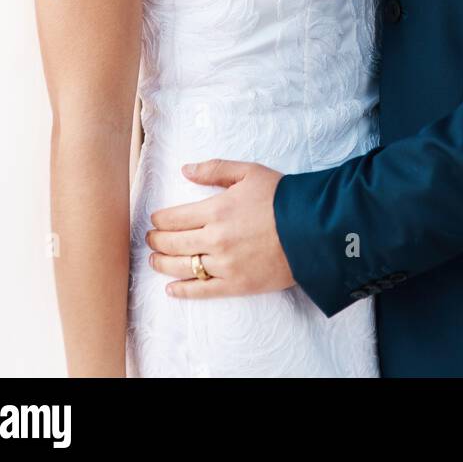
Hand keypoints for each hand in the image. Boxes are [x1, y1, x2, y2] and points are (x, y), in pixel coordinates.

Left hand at [145, 159, 294, 298]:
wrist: (312, 228)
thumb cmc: (281, 196)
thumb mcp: (248, 171)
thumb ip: (214, 169)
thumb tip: (185, 170)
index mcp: (216, 209)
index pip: (174, 218)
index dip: (159, 219)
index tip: (154, 220)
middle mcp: (215, 239)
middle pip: (173, 243)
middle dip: (156, 240)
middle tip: (150, 239)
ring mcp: (225, 265)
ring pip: (182, 267)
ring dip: (163, 264)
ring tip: (154, 260)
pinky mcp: (237, 285)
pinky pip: (202, 291)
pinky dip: (183, 291)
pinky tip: (170, 289)